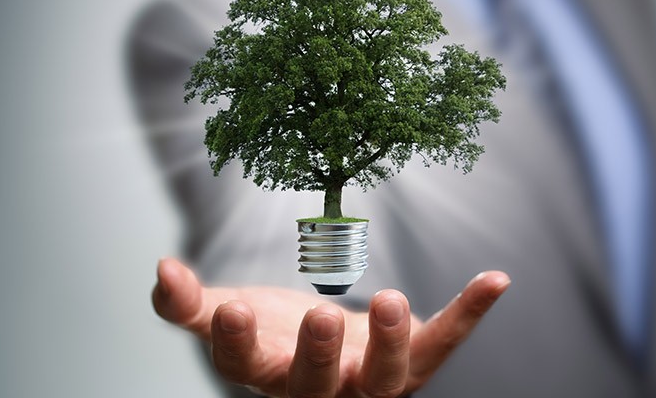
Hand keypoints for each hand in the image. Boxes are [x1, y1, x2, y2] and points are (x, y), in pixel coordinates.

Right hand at [152, 258, 510, 396]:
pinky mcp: (415, 360)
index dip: (236, 343)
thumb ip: (189, 303)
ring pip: (387, 378)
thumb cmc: (276, 335)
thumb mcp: (231, 316)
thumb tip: (159, 269)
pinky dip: (470, 312)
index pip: (247, 367)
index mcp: (272, 373)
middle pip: (320, 387)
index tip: (228, 308)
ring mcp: (373, 381)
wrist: (327, 351)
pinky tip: (496, 279)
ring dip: (394, 343)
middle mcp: (323, 389)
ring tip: (389, 298)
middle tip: (321, 317)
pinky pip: (445, 340)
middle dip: (320, 356)